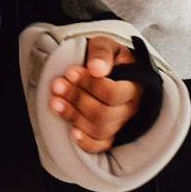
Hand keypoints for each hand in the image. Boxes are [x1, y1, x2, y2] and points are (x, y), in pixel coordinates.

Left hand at [49, 37, 145, 154]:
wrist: (108, 69)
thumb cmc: (107, 57)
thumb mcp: (105, 45)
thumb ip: (102, 53)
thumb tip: (96, 68)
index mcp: (135, 85)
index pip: (113, 93)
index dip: (89, 85)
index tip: (70, 72)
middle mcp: (131, 108)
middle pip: (104, 114)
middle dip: (76, 99)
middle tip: (57, 85)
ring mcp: (122, 123)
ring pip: (99, 130)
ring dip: (73, 116)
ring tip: (55, 101)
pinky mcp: (111, 135)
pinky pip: (100, 146)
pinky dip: (86, 142)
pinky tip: (71, 132)